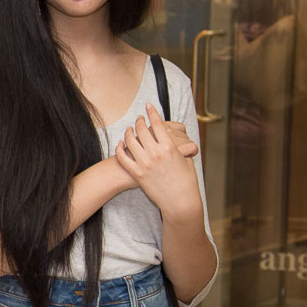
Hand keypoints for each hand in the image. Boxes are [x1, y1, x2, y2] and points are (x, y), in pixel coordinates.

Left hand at [115, 104, 202, 221]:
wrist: (180, 201)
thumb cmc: (187, 181)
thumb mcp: (186, 159)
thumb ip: (178, 145)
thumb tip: (174, 136)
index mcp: (170, 147)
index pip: (157, 124)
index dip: (152, 112)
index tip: (148, 105)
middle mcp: (155, 153)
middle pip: (142, 130)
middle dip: (139, 121)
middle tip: (139, 118)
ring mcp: (144, 164)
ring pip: (130, 141)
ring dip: (128, 132)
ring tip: (129, 129)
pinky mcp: (137, 173)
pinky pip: (123, 157)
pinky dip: (120, 148)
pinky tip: (120, 144)